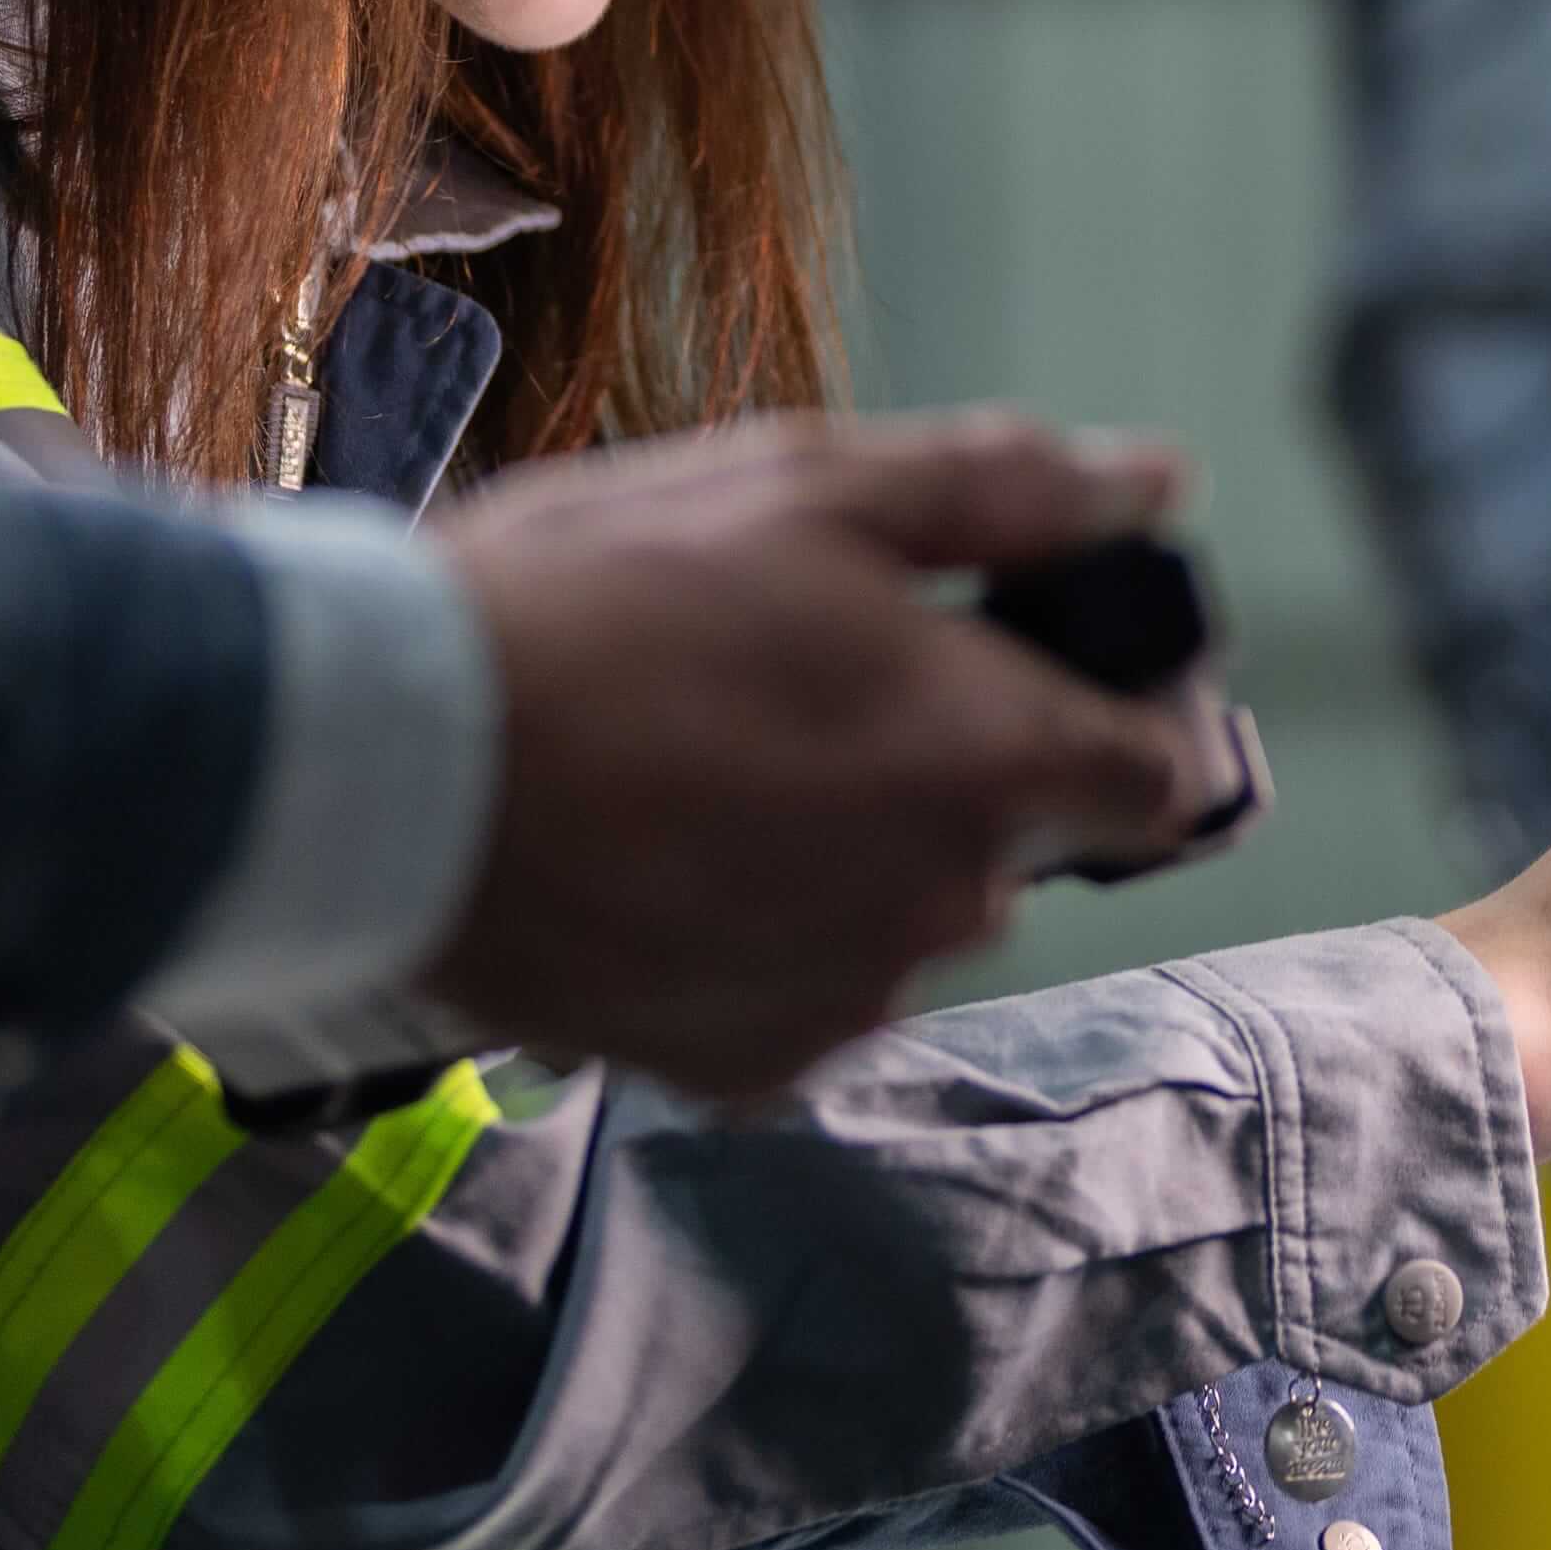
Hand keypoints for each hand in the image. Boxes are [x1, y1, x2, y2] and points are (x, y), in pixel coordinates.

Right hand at [415, 414, 1221, 1094]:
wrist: (384, 772)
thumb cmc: (598, 604)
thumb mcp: (807, 485)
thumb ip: (1007, 489)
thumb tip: (1153, 482)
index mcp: (993, 761)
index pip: (1166, 771)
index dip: (1128, 703)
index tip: (1042, 652)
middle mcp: (949, 908)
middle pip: (1013, 831)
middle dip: (949, 754)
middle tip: (799, 668)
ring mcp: (847, 1002)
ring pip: (902, 908)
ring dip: (849, 843)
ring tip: (702, 754)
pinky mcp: (742, 1068)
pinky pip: (803, 985)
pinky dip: (760, 927)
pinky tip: (661, 849)